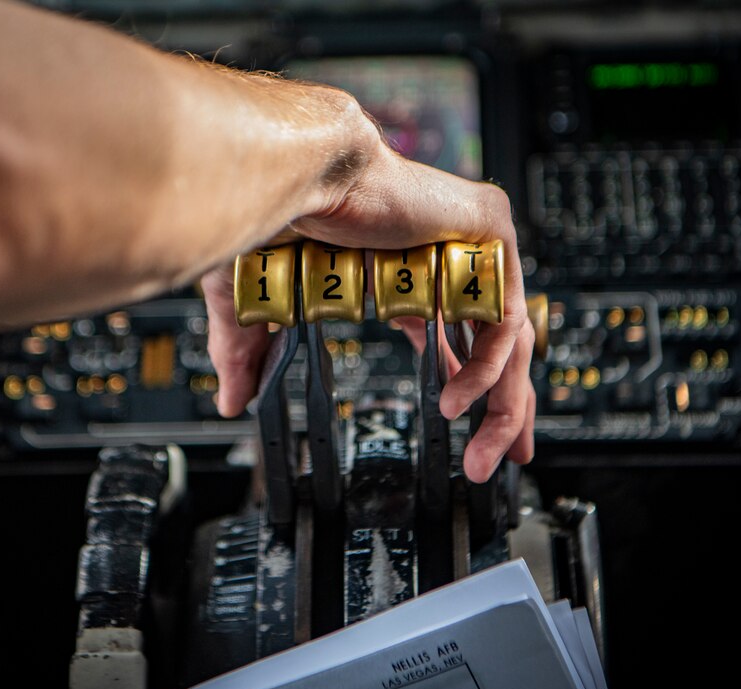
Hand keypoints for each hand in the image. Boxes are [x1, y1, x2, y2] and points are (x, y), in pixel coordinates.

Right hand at [202, 144, 534, 482]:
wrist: (296, 174)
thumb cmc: (277, 213)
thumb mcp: (260, 306)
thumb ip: (249, 355)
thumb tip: (230, 401)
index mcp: (408, 277)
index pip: (456, 336)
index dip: (468, 382)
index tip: (467, 425)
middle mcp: (447, 263)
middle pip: (497, 346)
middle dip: (503, 409)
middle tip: (495, 460)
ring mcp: (471, 247)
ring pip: (511, 341)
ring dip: (500, 406)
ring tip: (478, 456)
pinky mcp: (489, 234)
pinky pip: (503, 320)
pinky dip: (484, 368)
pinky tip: (455, 401)